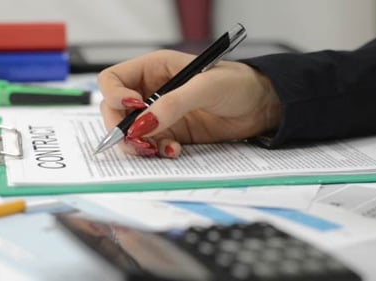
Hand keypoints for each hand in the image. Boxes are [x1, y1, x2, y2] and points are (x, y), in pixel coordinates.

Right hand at [98, 50, 281, 157]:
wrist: (262, 107)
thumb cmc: (238, 84)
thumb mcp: (205, 87)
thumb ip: (173, 104)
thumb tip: (142, 125)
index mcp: (154, 68)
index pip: (113, 80)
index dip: (114, 95)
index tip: (133, 108)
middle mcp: (152, 91)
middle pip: (115, 110)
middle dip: (121, 128)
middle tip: (137, 142)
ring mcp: (162, 114)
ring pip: (131, 132)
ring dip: (138, 144)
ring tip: (155, 150)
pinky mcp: (173, 133)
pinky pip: (152, 145)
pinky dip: (157, 151)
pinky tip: (174, 151)